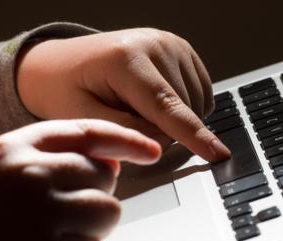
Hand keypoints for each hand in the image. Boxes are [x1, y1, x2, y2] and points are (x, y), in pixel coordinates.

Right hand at [0, 119, 160, 240]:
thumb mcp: (5, 170)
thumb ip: (56, 156)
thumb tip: (115, 161)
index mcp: (16, 149)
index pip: (89, 133)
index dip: (127, 139)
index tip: (151, 149)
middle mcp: (31, 176)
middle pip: (104, 176)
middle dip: (93, 195)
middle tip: (58, 214)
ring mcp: (43, 217)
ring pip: (109, 213)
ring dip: (92, 229)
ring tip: (52, 237)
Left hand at [16, 28, 229, 161]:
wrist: (66, 63)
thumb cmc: (69, 90)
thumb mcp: (82, 116)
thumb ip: (124, 131)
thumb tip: (163, 143)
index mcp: (127, 59)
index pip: (166, 106)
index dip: (193, 135)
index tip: (217, 154)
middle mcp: (156, 44)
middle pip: (182, 110)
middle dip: (163, 129)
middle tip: (127, 118)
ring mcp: (173, 44)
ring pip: (196, 104)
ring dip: (175, 119)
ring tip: (139, 106)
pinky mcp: (183, 50)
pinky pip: (201, 93)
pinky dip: (186, 107)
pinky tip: (158, 102)